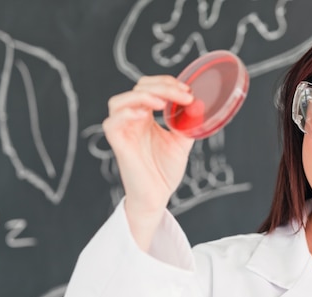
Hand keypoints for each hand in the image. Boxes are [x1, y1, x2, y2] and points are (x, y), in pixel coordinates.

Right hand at [102, 75, 194, 248]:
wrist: (157, 197)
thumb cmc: (165, 171)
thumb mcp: (182, 142)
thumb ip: (189, 123)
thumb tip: (199, 103)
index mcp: (146, 116)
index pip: (149, 87)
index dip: (166, 83)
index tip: (187, 91)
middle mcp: (132, 120)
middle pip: (137, 88)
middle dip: (161, 86)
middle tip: (183, 95)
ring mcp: (123, 131)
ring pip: (118, 101)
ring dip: (141, 96)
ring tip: (162, 103)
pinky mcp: (118, 144)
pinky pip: (111, 123)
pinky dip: (126, 114)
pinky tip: (145, 115)